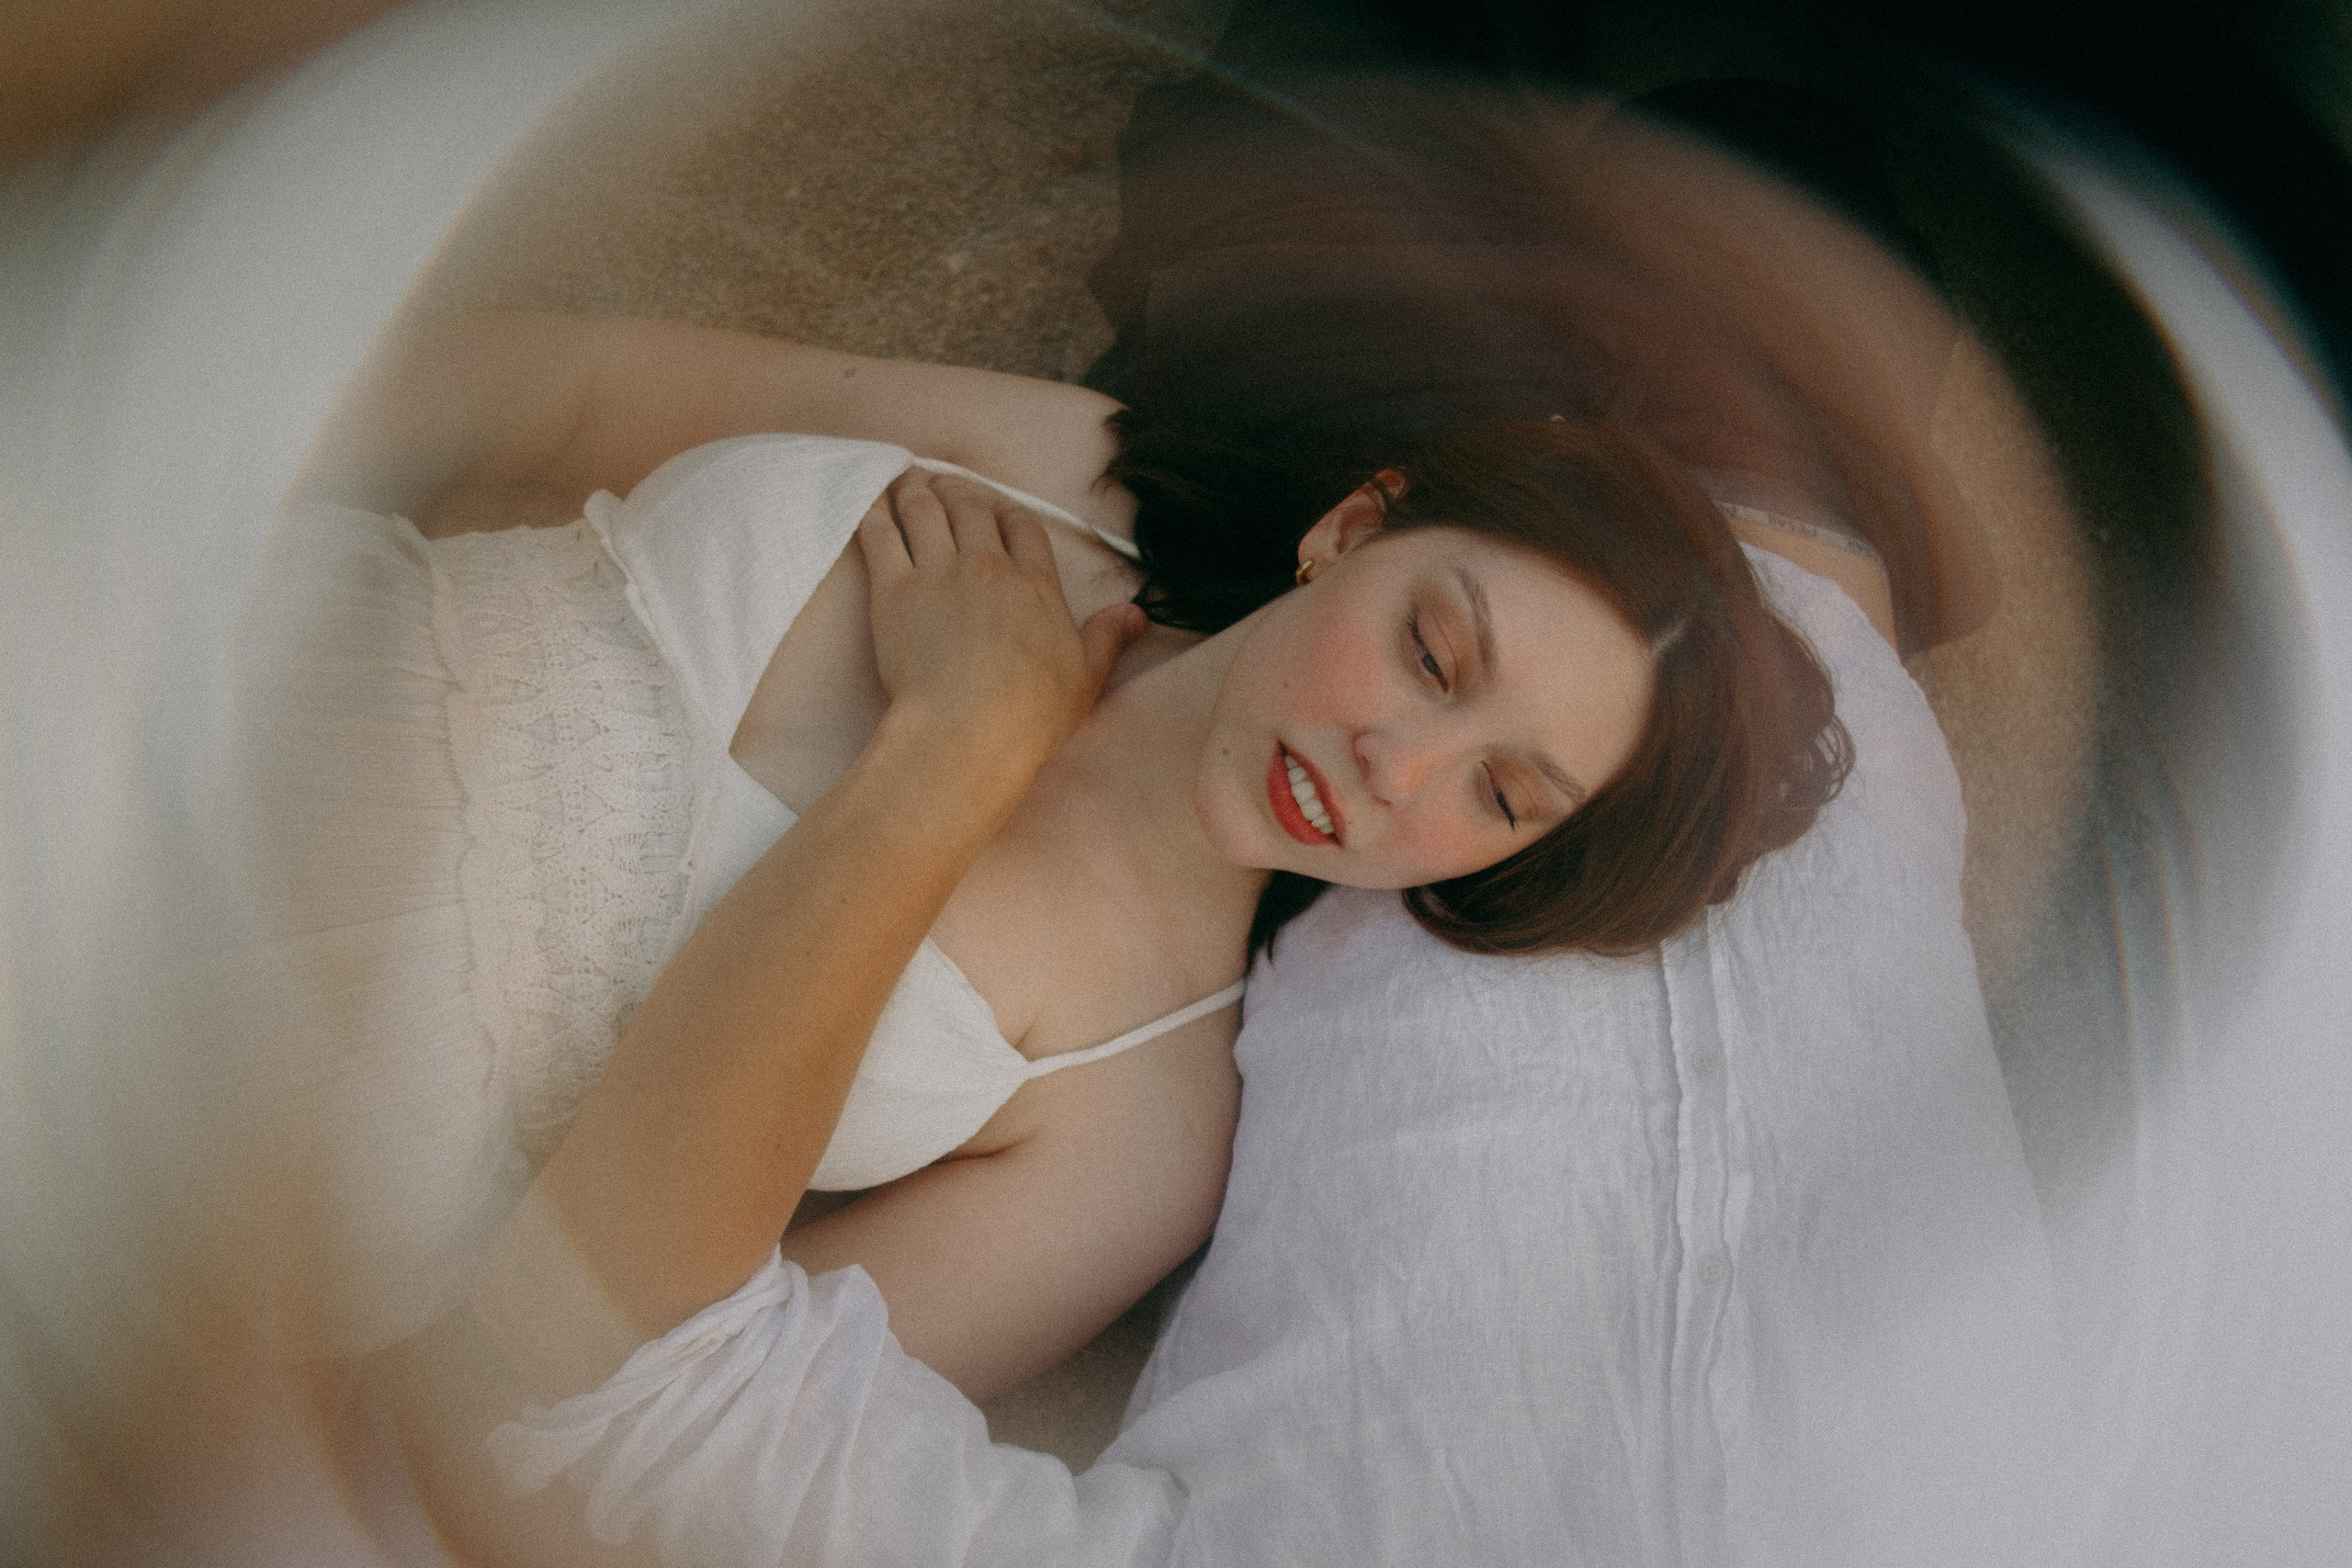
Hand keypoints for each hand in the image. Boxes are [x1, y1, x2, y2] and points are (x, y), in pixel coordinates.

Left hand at [856, 469, 1143, 769]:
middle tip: (944, 483)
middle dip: (957, 489)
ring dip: (916, 489)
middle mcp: (987, 567)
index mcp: (1035, 585)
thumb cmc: (1029, 715)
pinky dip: (875, 512)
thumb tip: (1136, 614)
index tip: (996, 506)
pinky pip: (880, 536)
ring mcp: (938, 574)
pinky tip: (872, 503)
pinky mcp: (893, 592)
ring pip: (925, 511)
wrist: (967, 731)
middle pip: (971, 507)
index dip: (1008, 510)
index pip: (1023, 527)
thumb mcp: (1086, 678)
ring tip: (908, 481)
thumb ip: (1107, 638)